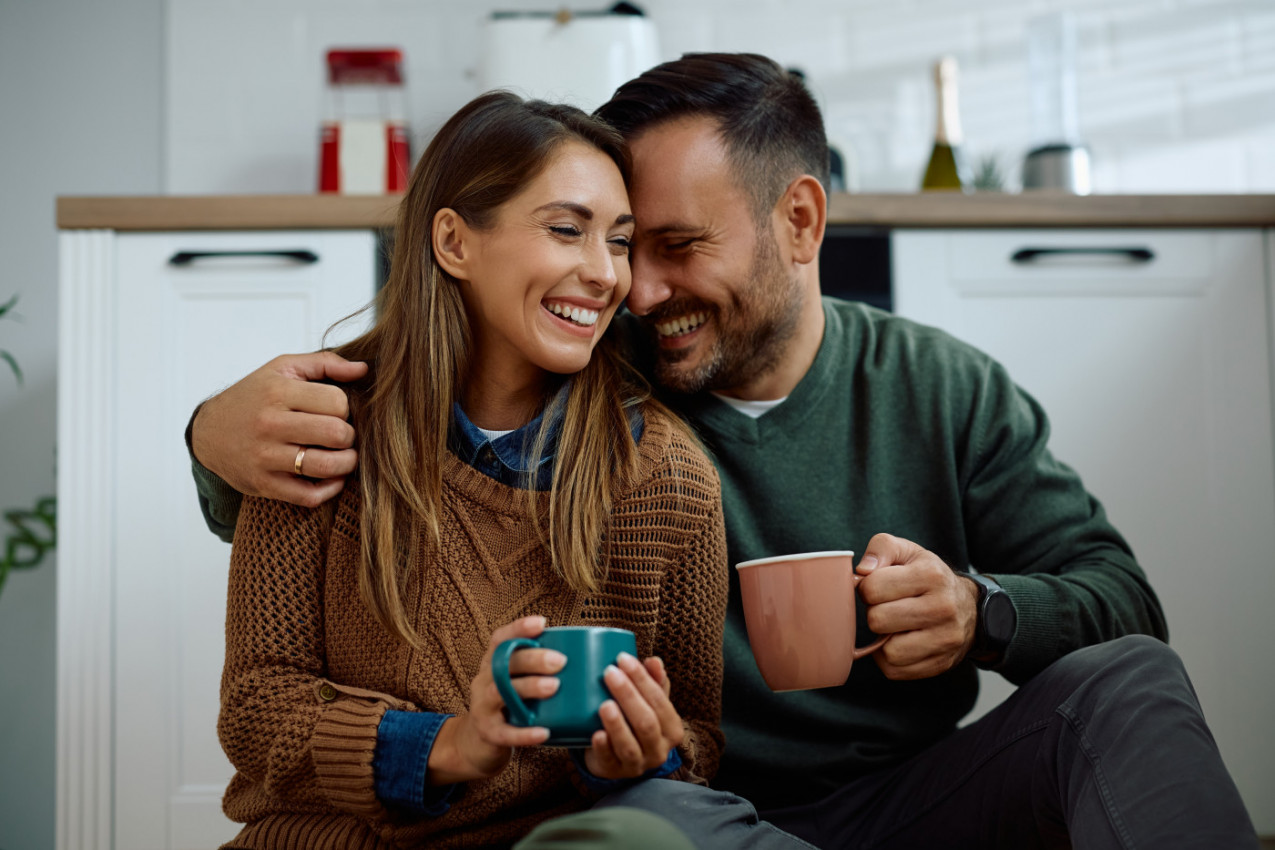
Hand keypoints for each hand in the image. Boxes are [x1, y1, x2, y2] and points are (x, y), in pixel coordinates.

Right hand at [191, 352, 367, 506]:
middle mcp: (270, 424)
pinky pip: (309, 496)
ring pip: (326, 466)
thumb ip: (325, 363)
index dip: (346, 408)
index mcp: (278, 391)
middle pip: (337, 434)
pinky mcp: (263, 484)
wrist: (208, 432)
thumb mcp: (282, 368)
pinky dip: (330, 489)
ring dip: (347, 463)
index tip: (337, 412)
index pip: (337, 402)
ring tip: (344, 456)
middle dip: (349, 436)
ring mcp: (265, 457)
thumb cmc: (254, 396)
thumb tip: (363, 369)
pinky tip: (331, 477)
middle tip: (342, 435)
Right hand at [430, 616, 562, 784]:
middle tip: (561, 661)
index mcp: (492, 664)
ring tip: (554, 686)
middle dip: (532, 659)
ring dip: (528, 687)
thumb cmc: (508, 706)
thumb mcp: (515, 682)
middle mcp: (483, 680)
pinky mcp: (488, 733)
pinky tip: (544, 732)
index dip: (518, 629)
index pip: (499, 640)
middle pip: (504, 663)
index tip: (541, 623)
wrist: (478, 745)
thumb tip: (585, 655)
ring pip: (500, 692)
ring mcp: (482, 706)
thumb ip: (537, 669)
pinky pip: (505, 733)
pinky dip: (524, 733)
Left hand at [583, 653, 684, 779]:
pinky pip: (610, 761)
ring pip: (629, 745)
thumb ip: (654, 682)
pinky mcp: (615, 772)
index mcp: (672, 729)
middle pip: (646, 722)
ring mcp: (637, 764)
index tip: (623, 658)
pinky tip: (596, 734)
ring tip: (604, 704)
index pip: (661, 701)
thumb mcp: (649, 703)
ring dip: (617, 724)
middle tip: (609, 673)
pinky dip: (603, 748)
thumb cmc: (635, 722)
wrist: (618, 757)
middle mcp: (659, 749)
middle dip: (628, 695)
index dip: (643, 679)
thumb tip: (654, 661)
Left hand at [856, 533, 979, 679]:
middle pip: (878, 620)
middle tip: (886, 607)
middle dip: (874, 613)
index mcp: (931, 575)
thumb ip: (881, 548)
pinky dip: (890, 658)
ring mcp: (945, 639)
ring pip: (888, 651)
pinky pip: (895, 670)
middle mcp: (943, 608)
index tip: (877, 587)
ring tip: (894, 626)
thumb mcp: (908, 552)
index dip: (866, 588)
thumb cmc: (928, 577)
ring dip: (882, 639)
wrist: (969, 608)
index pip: (873, 588)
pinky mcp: (940, 664)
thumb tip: (862, 571)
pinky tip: (900, 642)